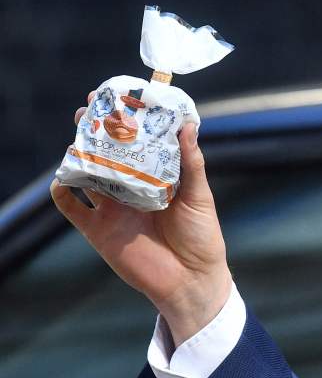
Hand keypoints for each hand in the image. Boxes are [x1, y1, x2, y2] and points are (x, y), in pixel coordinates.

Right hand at [51, 92, 231, 346]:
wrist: (191, 281)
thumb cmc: (202, 236)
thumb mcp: (200, 195)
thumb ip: (192, 163)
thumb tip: (189, 125)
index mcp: (156, 176)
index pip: (137, 142)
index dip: (128, 121)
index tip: (121, 97)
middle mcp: (131, 188)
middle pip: (107, 153)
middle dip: (96, 130)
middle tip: (89, 109)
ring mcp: (112, 207)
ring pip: (87, 174)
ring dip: (78, 154)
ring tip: (76, 136)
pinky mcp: (98, 230)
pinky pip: (73, 207)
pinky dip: (63, 191)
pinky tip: (63, 177)